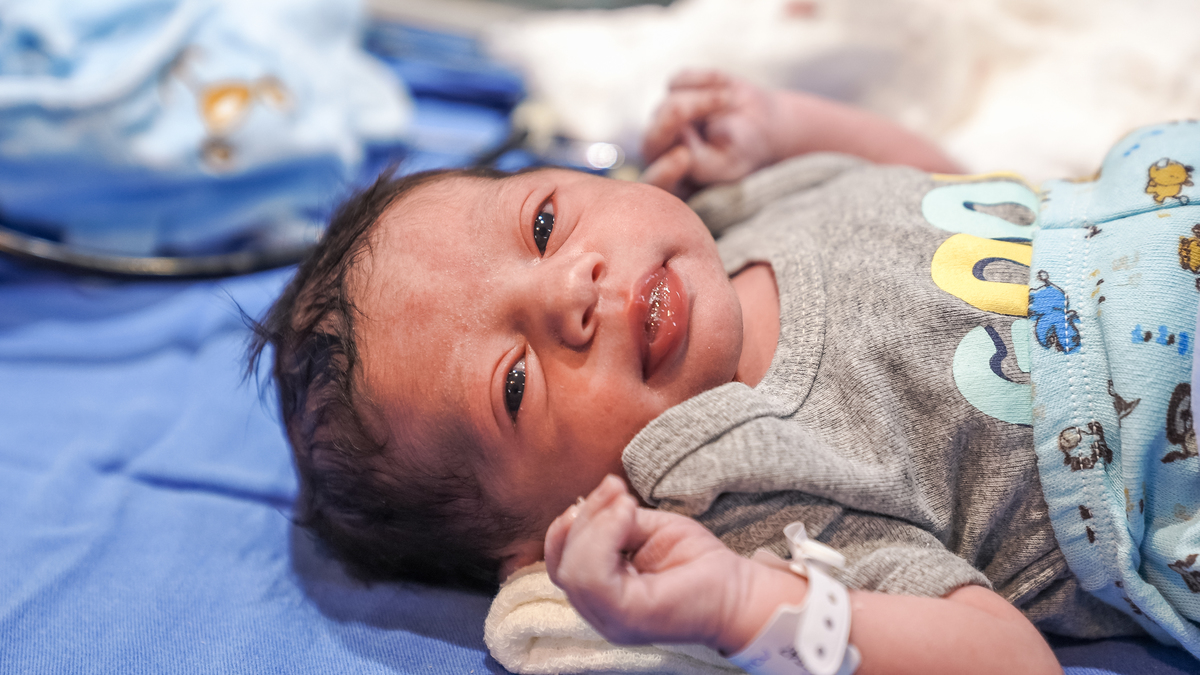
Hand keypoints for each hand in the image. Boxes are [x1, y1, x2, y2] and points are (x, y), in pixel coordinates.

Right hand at [544, 475, 759, 650]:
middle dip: (584, 518)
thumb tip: (598, 503)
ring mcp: (610, 620)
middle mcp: (599, 612)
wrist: (739, 592)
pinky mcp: (625, 618)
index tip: (607, 488)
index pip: (562, 561)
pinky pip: (593, 578)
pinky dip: (603, 536)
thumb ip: (614, 523)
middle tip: (616, 490)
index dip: (570, 523)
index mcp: (601, 593)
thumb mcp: (647, 530)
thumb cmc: (697, 562)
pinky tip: (628, 514)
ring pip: (572, 571)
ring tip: (626, 503)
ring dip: (594, 525)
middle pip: (562, 564)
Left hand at [640, 70, 780, 198]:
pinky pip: (680, 81)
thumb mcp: (729, 165)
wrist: (762, 125)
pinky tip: (725, 84)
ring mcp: (663, 120)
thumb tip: (682, 147)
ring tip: (730, 100)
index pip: (655, 183)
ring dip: (703, 100)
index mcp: (672, 180)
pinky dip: (705, 79)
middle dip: (673, 123)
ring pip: (669, 105)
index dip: (664, 173)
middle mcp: (661, 150)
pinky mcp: (673, 92)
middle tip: (690, 110)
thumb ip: (702, 164)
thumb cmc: (743, 153)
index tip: (684, 158)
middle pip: (652, 139)